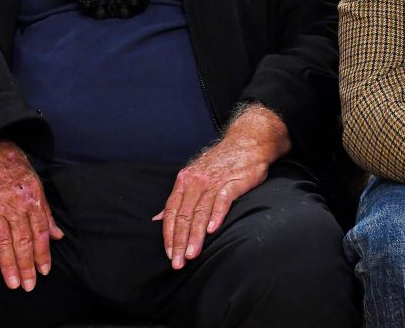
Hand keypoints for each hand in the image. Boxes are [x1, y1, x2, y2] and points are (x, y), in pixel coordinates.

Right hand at [0, 140, 63, 290]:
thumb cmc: (13, 166)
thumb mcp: (36, 184)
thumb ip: (46, 212)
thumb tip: (58, 235)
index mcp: (33, 200)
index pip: (40, 232)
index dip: (43, 254)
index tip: (44, 272)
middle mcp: (15, 205)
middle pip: (23, 240)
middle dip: (27, 265)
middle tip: (28, 286)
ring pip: (4, 240)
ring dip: (9, 263)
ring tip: (12, 282)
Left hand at [153, 105, 288, 269]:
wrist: (247, 142)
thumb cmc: (220, 163)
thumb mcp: (193, 176)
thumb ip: (177, 200)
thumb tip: (157, 219)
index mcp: (184, 181)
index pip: (172, 211)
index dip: (169, 234)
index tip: (169, 254)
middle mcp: (196, 181)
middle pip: (184, 215)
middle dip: (180, 241)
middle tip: (178, 263)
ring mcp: (214, 181)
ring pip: (200, 212)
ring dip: (195, 235)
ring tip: (192, 255)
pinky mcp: (232, 182)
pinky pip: (222, 201)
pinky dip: (216, 216)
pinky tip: (212, 231)